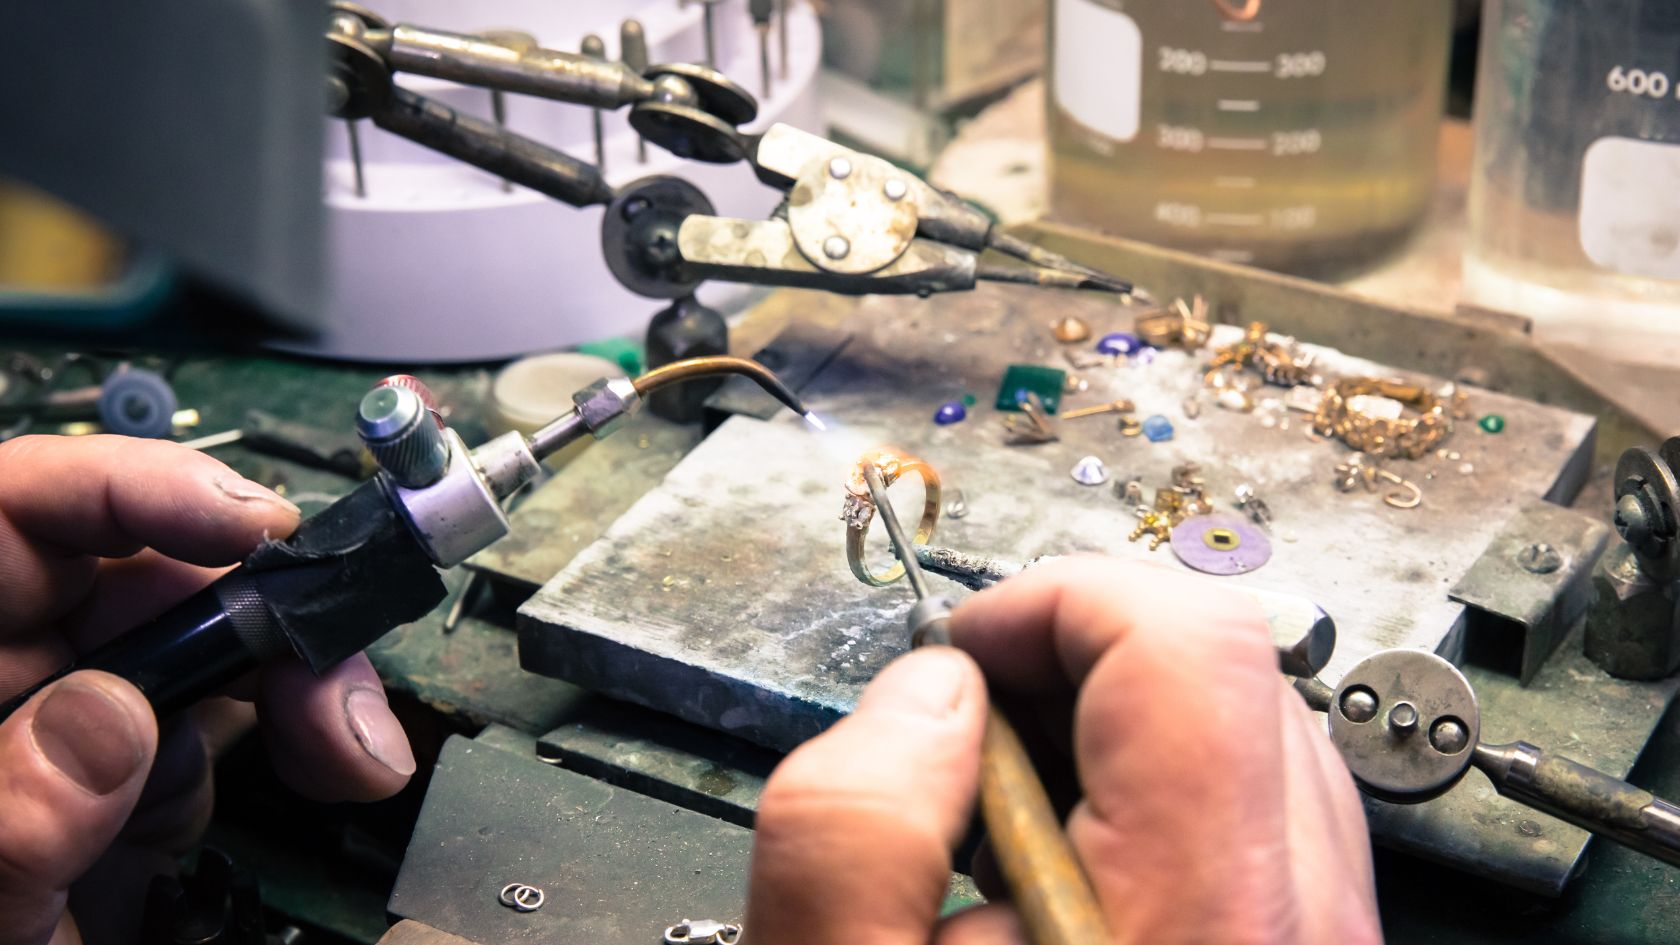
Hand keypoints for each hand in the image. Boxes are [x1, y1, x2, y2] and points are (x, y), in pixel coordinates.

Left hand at [0, 435, 417, 944]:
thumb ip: (14, 819)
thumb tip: (104, 715)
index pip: (20, 516)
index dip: (136, 491)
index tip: (254, 527)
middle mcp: (15, 680)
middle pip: (146, 575)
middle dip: (265, 611)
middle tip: (337, 679)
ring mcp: (78, 726)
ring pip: (209, 641)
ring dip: (304, 679)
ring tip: (356, 748)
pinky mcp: (140, 772)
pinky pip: (228, 717)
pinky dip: (300, 734)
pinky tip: (320, 771)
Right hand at [743, 556, 1378, 944]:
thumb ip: (852, 823)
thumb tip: (932, 698)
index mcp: (1194, 935)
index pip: (1187, 648)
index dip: (1055, 604)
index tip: (959, 652)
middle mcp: (1295, 941)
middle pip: (1232, 674)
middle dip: (1075, 662)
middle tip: (961, 732)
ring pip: (1252, 742)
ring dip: (1113, 731)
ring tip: (997, 821)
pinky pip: (1257, 824)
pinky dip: (1150, 803)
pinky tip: (1057, 874)